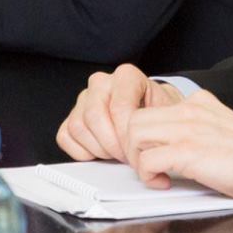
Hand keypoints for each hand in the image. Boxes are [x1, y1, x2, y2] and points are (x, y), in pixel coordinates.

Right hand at [56, 63, 183, 163]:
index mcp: (126, 76)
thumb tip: (155, 150)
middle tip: (127, 157)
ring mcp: (84, 99)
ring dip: (99, 149)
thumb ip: (160, 126)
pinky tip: (101, 153)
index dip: (127, 136)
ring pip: (78, 127)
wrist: (152, 112)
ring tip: (117, 154)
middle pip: (94, 116)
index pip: (119, 107)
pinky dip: (82, 152)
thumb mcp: (167, 114)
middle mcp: (102, 83)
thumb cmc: (158, 112)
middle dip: (112, 144)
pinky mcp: (71, 116)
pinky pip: (65, 136)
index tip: (137, 151)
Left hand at [120, 89, 232, 200]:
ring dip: (137, 159)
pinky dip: (149, 176)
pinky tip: (165, 183)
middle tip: (146, 165)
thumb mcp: (220, 129)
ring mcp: (188, 128)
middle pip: (134, 118)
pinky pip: (147, 160)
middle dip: (132, 146)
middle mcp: (189, 110)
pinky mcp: (188, 151)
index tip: (150, 153)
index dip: (144, 135)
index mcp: (198, 103)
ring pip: (134, 134)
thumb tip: (170, 147)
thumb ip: (196, 129)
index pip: (151, 109)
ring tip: (155, 174)